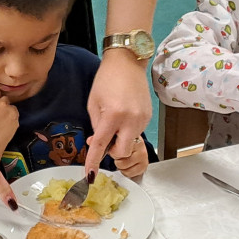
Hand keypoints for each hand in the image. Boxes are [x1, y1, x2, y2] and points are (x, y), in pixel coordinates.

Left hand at [85, 50, 152, 171]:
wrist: (128, 63)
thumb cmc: (107, 79)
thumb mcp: (93, 103)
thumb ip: (96, 126)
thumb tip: (98, 143)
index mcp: (113, 115)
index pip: (102, 145)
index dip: (94, 162)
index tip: (90, 175)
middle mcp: (130, 119)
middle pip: (122, 152)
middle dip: (113, 151)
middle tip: (106, 138)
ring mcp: (142, 119)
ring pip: (130, 144)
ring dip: (120, 140)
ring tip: (115, 121)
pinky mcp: (148, 117)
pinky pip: (136, 133)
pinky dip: (127, 131)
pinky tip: (124, 116)